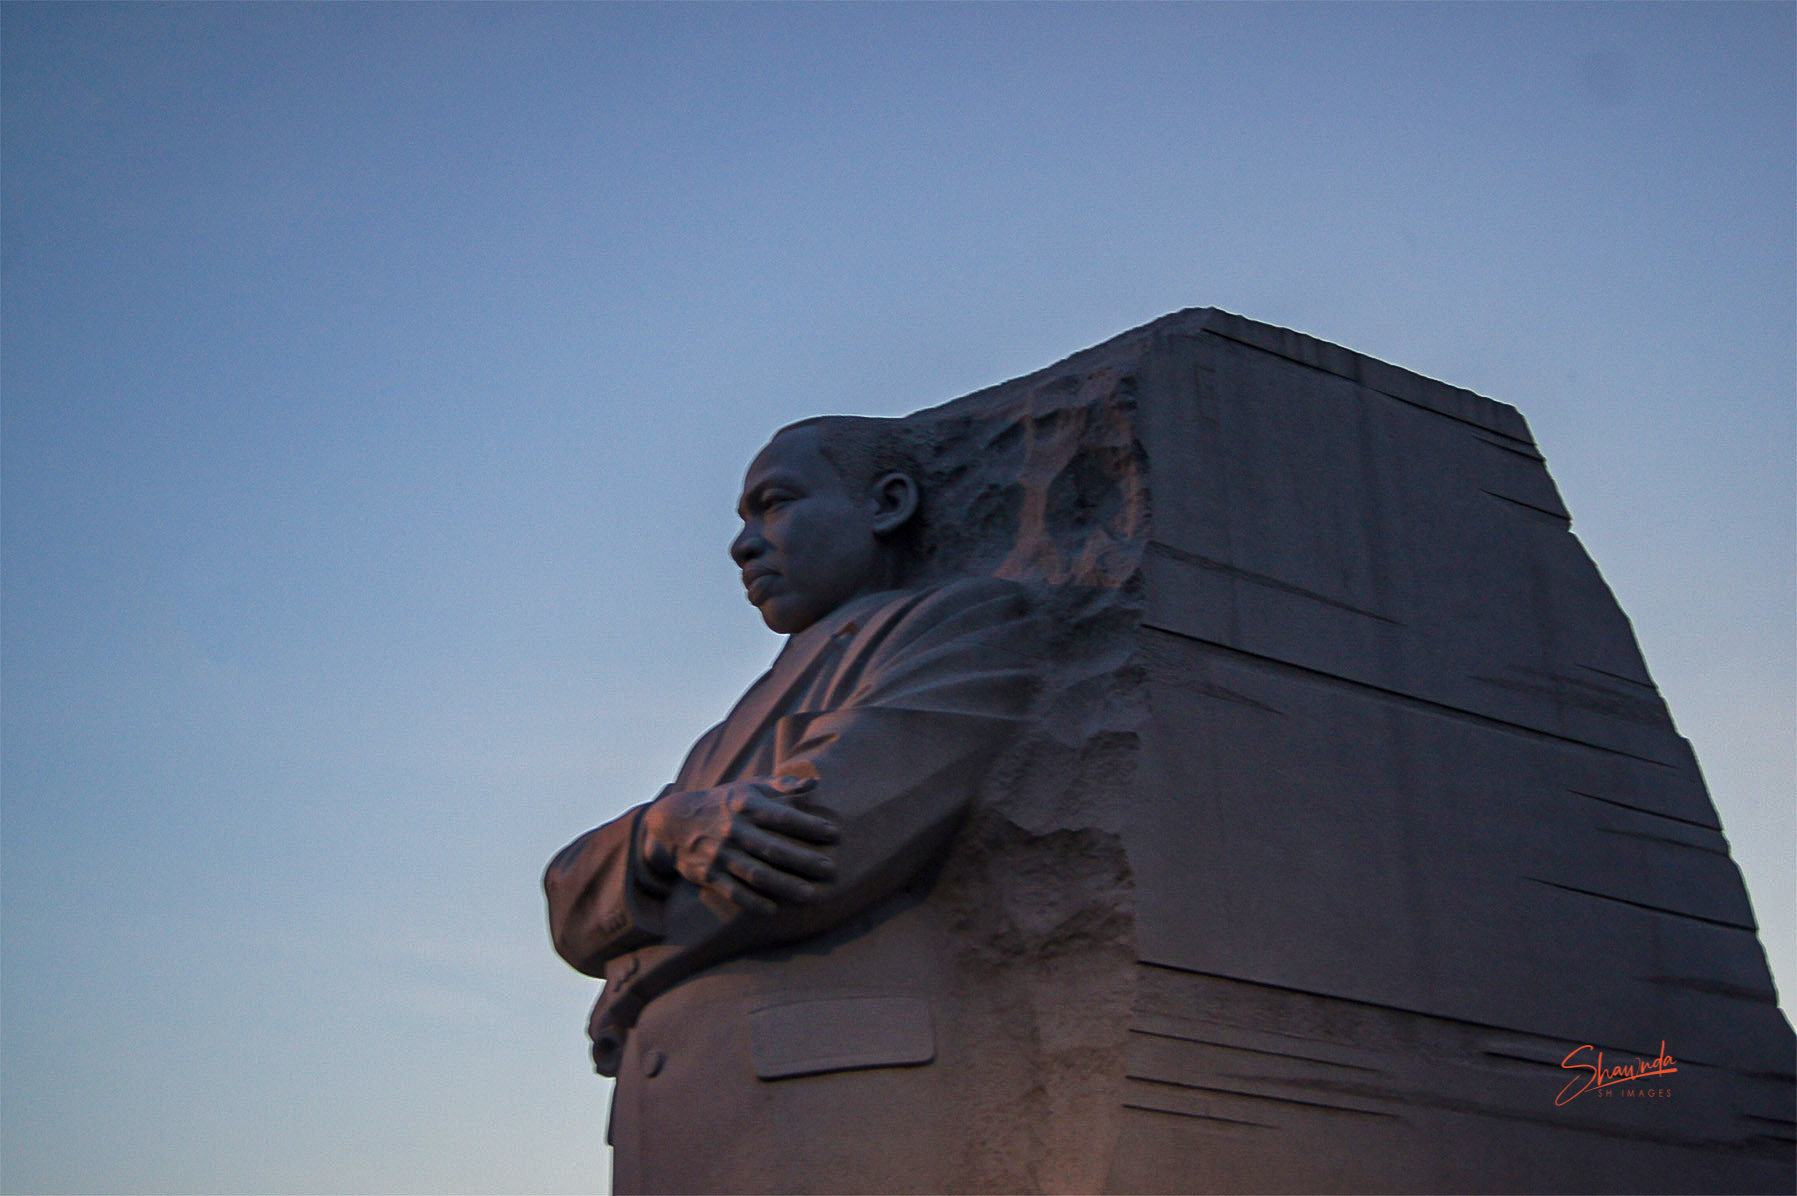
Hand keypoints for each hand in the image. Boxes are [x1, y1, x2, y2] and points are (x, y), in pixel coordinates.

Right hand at [639, 776, 839, 914]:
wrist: (674, 822)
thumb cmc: (722, 803)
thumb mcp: (748, 787)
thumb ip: (781, 786)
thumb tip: (813, 783)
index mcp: (745, 806)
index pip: (782, 817)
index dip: (808, 825)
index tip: (834, 833)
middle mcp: (733, 830)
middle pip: (773, 849)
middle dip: (803, 860)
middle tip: (830, 870)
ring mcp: (720, 854)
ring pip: (756, 874)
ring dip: (784, 886)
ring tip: (810, 895)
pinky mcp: (708, 874)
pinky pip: (733, 891)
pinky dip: (752, 902)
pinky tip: (774, 909)